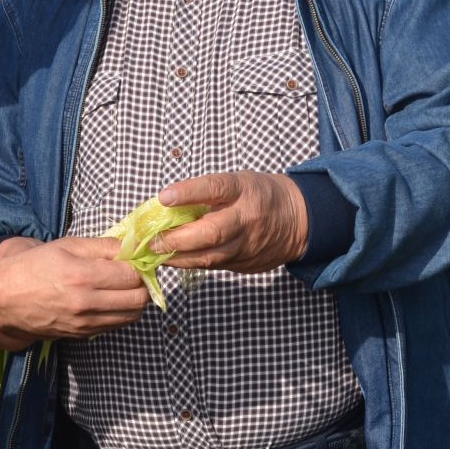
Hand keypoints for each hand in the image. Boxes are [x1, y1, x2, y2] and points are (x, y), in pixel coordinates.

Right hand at [0, 236, 146, 344]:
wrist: (2, 299)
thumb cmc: (32, 267)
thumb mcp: (66, 246)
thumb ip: (102, 247)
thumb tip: (131, 247)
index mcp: (83, 276)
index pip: (132, 275)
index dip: (139, 265)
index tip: (136, 259)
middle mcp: (87, 303)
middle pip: (138, 299)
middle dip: (143, 285)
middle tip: (135, 274)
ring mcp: (85, 323)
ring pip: (131, 316)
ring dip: (135, 301)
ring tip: (124, 287)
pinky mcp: (81, 335)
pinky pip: (115, 326)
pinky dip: (121, 313)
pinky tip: (111, 300)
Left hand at [153, 171, 307, 272]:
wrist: (298, 221)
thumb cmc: (259, 195)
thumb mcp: (238, 182)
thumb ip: (208, 192)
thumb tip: (167, 204)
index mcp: (244, 190)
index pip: (215, 188)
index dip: (189, 192)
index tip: (164, 197)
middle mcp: (247, 219)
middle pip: (211, 232)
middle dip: (177, 238)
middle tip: (151, 239)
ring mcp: (246, 245)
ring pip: (209, 256)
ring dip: (178, 257)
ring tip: (154, 253)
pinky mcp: (244, 264)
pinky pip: (212, 265)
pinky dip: (189, 262)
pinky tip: (172, 259)